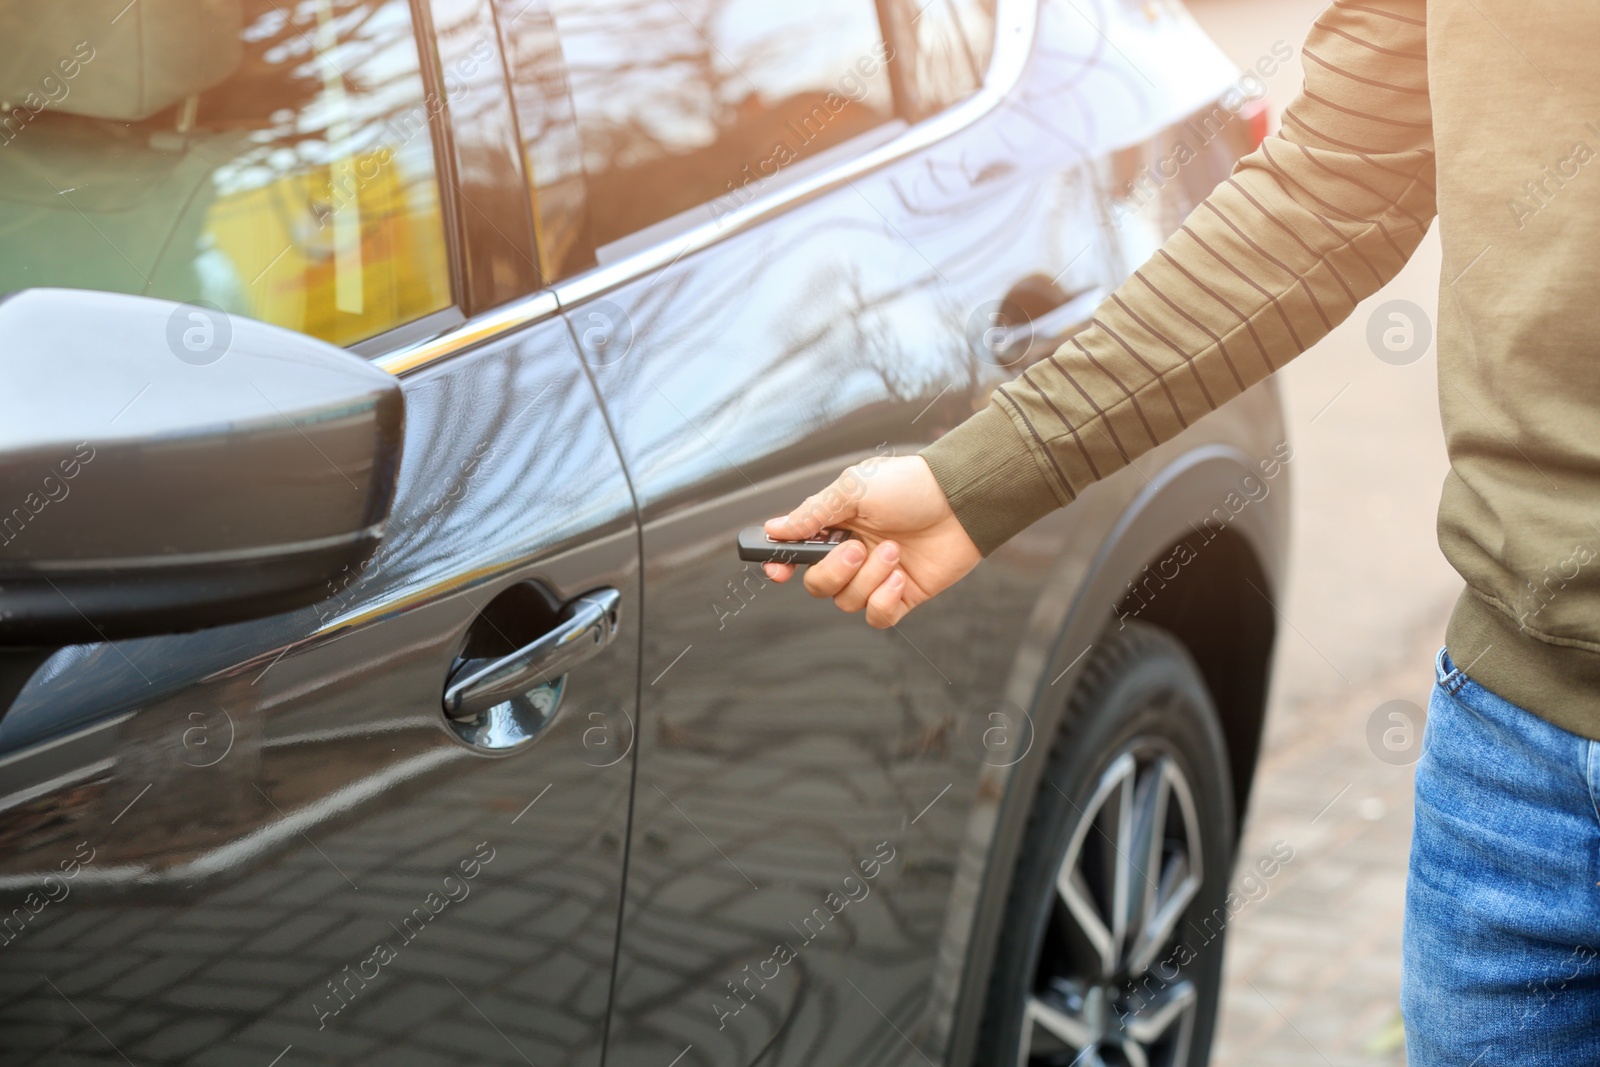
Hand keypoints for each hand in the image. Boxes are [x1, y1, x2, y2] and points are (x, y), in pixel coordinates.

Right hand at [763, 455, 980, 627]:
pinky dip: (884, 601)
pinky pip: (878, 617)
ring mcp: (877, 575)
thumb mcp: (855, 489)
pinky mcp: (902, 594)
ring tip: (895, 551)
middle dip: (834, 571)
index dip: (782, 564)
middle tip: (858, 548)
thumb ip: (814, 513)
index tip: (780, 570)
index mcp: (836, 525)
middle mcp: (852, 552)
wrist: (962, 500)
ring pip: (848, 602)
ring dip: (869, 579)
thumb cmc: (911, 485)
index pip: (797, 552)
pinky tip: (900, 577)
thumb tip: (775, 529)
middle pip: (818, 584)